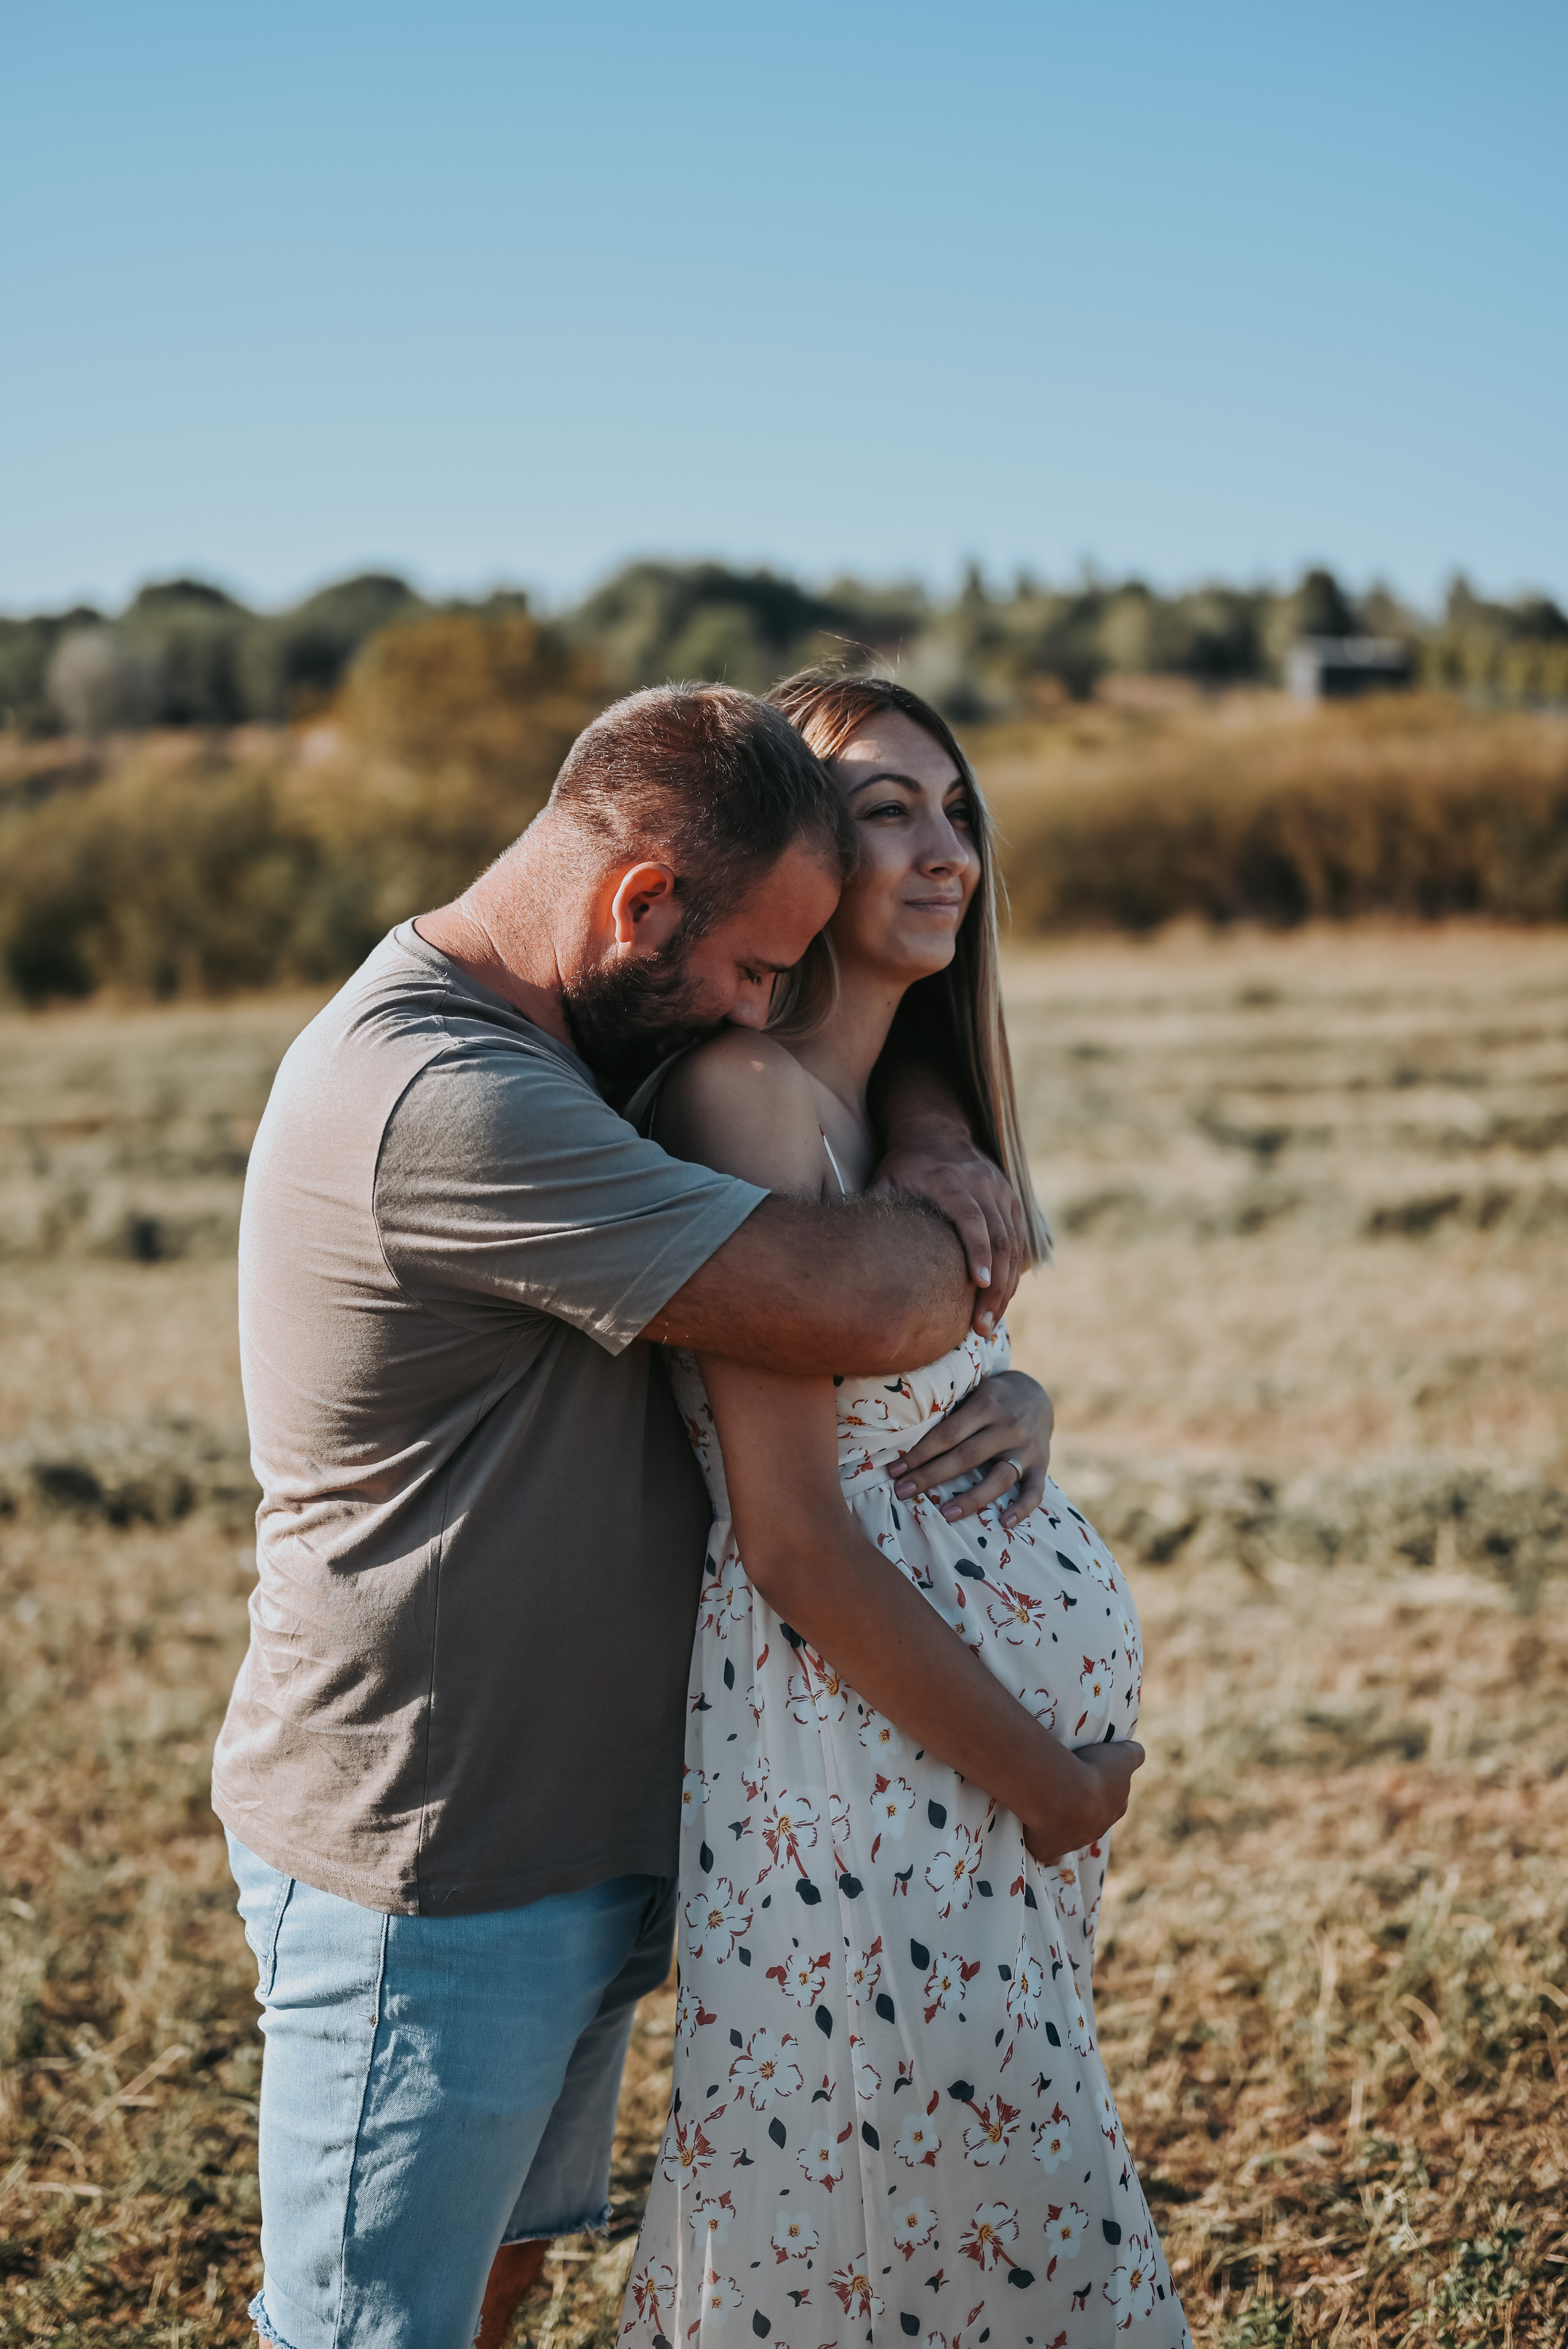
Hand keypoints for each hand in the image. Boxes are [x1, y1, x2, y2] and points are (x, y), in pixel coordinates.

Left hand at [873, 1120, 1024, 1334]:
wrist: (936, 1131)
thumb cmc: (904, 1166)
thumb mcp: (885, 1181)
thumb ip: (876, 1210)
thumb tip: (846, 1250)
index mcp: (951, 1183)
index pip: (973, 1220)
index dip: (978, 1252)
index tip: (979, 1284)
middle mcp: (983, 1186)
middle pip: (1000, 1241)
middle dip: (996, 1288)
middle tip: (982, 1327)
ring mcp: (1001, 1193)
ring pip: (1014, 1246)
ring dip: (1006, 1289)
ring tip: (990, 1325)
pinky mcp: (1011, 1201)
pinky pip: (1019, 1242)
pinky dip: (1013, 1274)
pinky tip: (1000, 1302)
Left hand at [891, 1370, 1052, 1529]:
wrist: (1038, 1393)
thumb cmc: (993, 1396)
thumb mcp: (974, 1389)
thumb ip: (951, 1409)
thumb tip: (905, 1433)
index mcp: (987, 1405)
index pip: (948, 1434)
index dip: (920, 1453)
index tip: (895, 1470)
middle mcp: (1009, 1427)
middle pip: (966, 1457)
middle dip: (931, 1476)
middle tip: (902, 1492)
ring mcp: (1027, 1449)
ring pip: (999, 1478)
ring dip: (972, 1498)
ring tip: (946, 1514)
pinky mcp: (1042, 1465)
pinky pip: (1035, 1491)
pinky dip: (1023, 1508)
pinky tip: (1005, 1523)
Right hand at [1022, 1739, 1143, 1865]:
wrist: (1063, 1794)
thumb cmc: (1092, 1771)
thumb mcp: (1121, 1756)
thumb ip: (1133, 1755)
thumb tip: (1137, 1753)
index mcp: (1115, 1807)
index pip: (1115, 1802)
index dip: (1103, 1790)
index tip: (1090, 1778)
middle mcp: (1098, 1829)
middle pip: (1093, 1820)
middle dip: (1083, 1809)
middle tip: (1065, 1789)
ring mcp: (1074, 1842)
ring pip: (1070, 1835)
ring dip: (1061, 1823)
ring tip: (1045, 1802)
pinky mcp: (1050, 1849)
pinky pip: (1050, 1852)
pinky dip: (1045, 1847)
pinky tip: (1038, 1838)